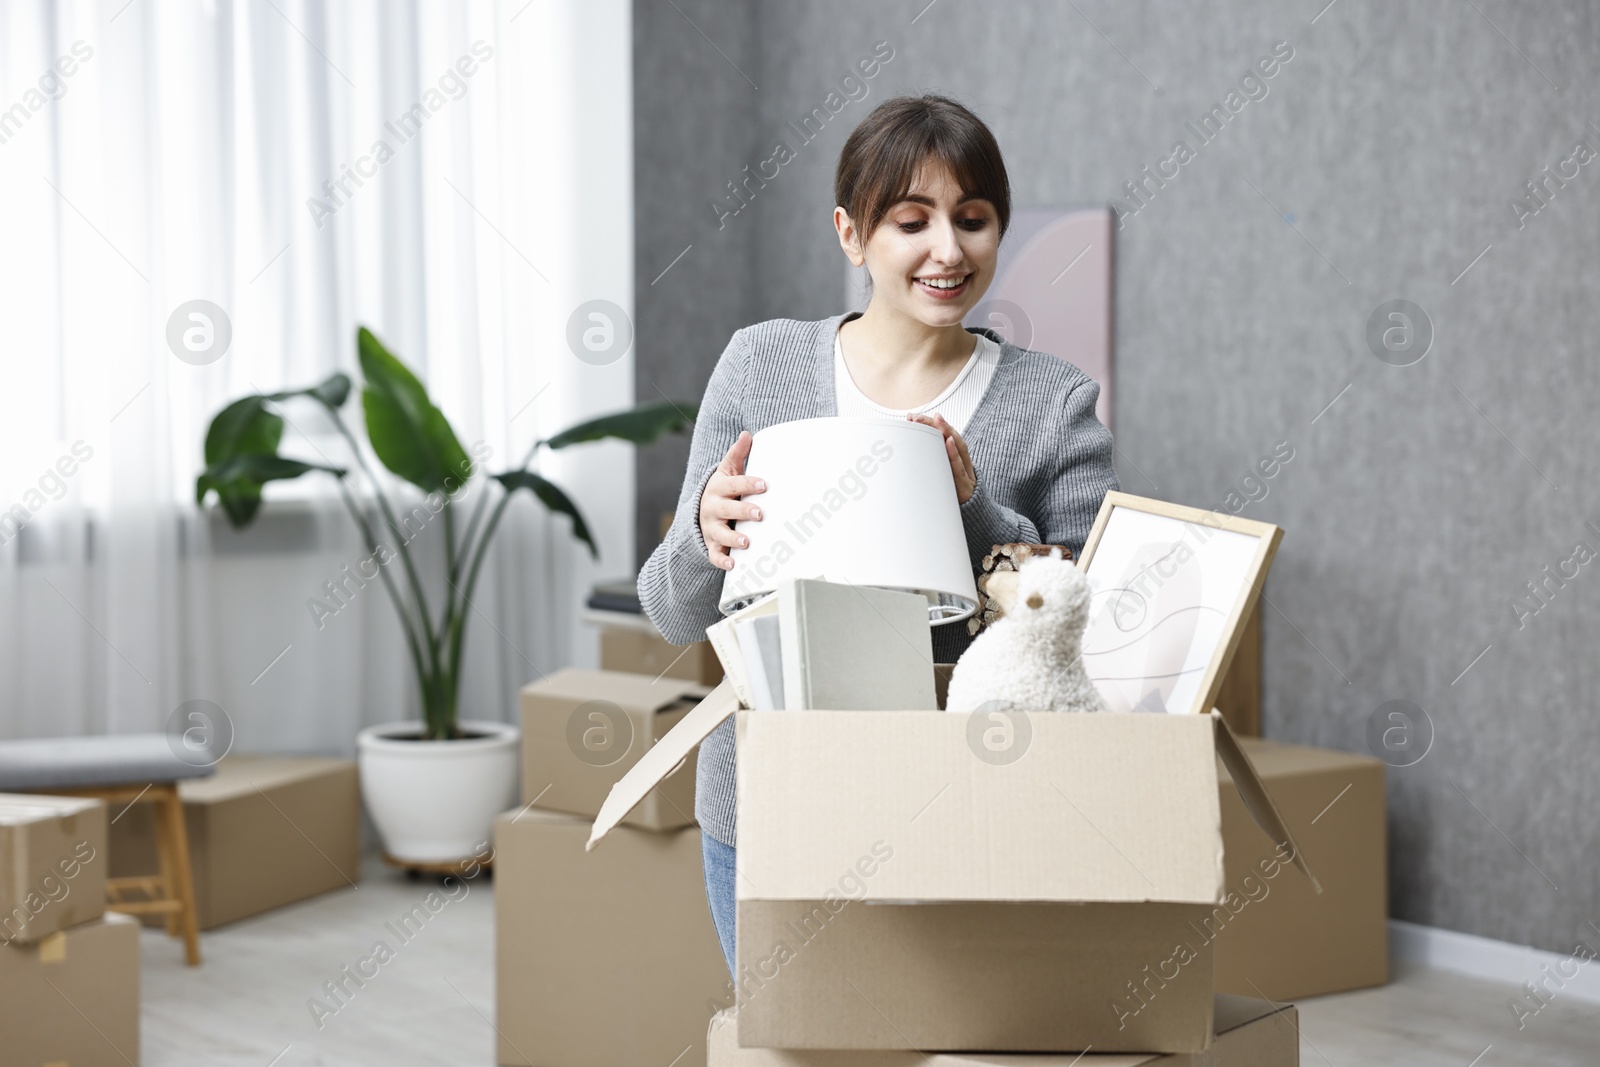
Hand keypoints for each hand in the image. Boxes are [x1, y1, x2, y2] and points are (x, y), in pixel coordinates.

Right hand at [699, 430, 766, 570]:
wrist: (701, 512)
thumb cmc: (723, 490)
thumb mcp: (727, 470)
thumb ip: (737, 454)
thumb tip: (747, 434)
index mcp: (718, 488)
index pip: (733, 485)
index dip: (747, 484)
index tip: (763, 484)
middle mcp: (713, 508)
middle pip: (726, 510)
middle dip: (742, 511)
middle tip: (759, 514)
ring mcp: (711, 528)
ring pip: (720, 534)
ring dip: (733, 539)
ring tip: (746, 543)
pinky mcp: (712, 545)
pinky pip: (715, 555)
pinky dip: (722, 561)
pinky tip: (733, 565)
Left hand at [908, 412, 975, 503]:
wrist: (973, 511)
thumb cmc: (954, 491)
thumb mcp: (942, 475)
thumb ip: (931, 462)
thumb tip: (908, 452)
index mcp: (955, 456)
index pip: (943, 434)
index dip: (930, 424)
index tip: (914, 416)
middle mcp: (961, 459)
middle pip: (950, 436)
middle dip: (935, 424)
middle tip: (919, 417)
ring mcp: (965, 470)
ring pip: (958, 446)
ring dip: (947, 432)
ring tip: (937, 420)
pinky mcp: (965, 484)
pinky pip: (960, 467)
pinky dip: (954, 454)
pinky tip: (948, 443)